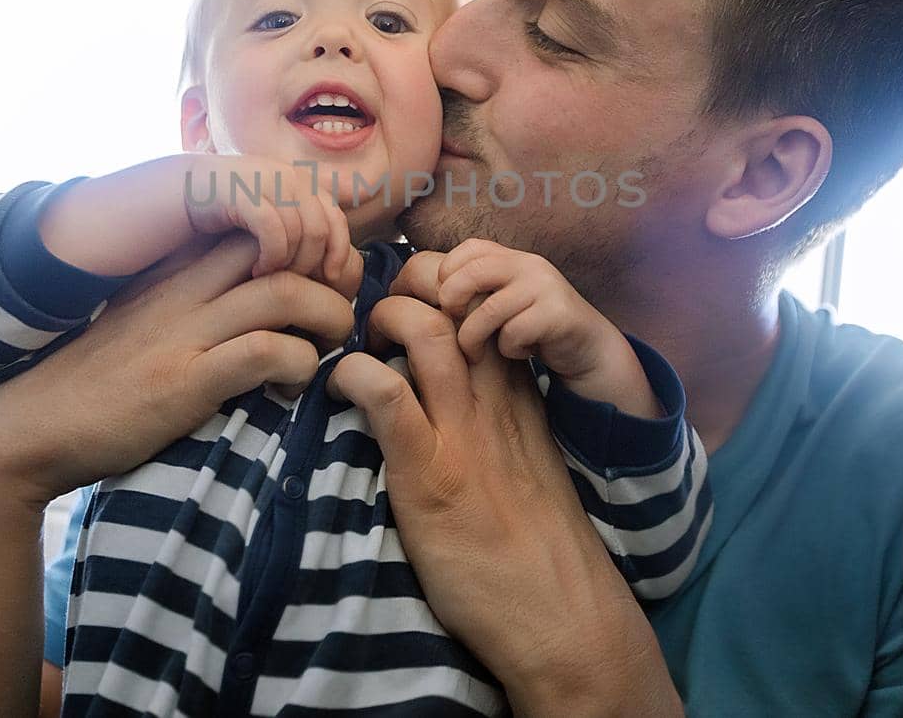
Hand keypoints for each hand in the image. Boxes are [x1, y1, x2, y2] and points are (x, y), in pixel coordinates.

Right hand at [0, 232, 355, 509]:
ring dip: (330, 318)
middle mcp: (183, 289)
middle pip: (287, 249)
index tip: (325, 284)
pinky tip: (294, 386)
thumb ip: (192, 304)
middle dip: (334, 275)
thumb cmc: (92, 382)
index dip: (310, 249)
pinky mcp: (184, 379)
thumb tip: (253, 302)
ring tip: (331, 346)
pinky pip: (265, 350)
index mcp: (176, 271)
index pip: (261, 229)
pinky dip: (299, 364)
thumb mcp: (145, 324)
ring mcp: (184, 332)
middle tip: (343, 313)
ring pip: (289, 293)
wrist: (26, 428)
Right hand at [183, 153, 361, 295]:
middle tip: (295, 286)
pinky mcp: (239, 191)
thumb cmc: (221, 216)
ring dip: (291, 264)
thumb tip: (340, 259)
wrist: (170, 193)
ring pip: (303, 231)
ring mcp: (264, 179)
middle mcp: (287, 175)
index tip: (330, 281)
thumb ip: (300, 226)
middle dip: (313, 263)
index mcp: (299, 181)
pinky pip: (274, 229)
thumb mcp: (267, 216)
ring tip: (272, 280)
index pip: (336, 217)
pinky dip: (272, 257)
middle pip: (323, 228)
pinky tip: (257, 272)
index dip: (339, 251)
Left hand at [325, 261, 684, 716]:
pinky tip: (338, 388)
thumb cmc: (537, 550)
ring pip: (424, 330)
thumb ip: (500, 427)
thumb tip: (452, 406)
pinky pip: (386, 394)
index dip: (443, 292)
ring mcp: (463, 433)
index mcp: (521, 397)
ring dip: (381, 320)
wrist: (563, 613)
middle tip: (375, 317)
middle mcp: (497, 401)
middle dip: (407, 289)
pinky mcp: (430, 472)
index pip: (484, 311)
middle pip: (454, 303)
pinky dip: (354, 376)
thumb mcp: (529, 466)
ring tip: (356, 342)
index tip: (413, 304)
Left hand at [424, 243, 658, 418]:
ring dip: (474, 338)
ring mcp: (545, 288)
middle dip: (451, 302)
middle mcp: (528, 265)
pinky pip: (514, 334)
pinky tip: (521, 353)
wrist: (589, 348)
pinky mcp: (558, 315)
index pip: (468, 249)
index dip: (445, 273)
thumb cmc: (533, 327)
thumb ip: (473, 291)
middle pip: (471, 272)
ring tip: (479, 352)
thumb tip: (418, 296)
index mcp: (511, 258)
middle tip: (451, 326)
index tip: (440, 302)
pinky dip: (509, 350)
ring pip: (487, 310)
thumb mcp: (502, 302)